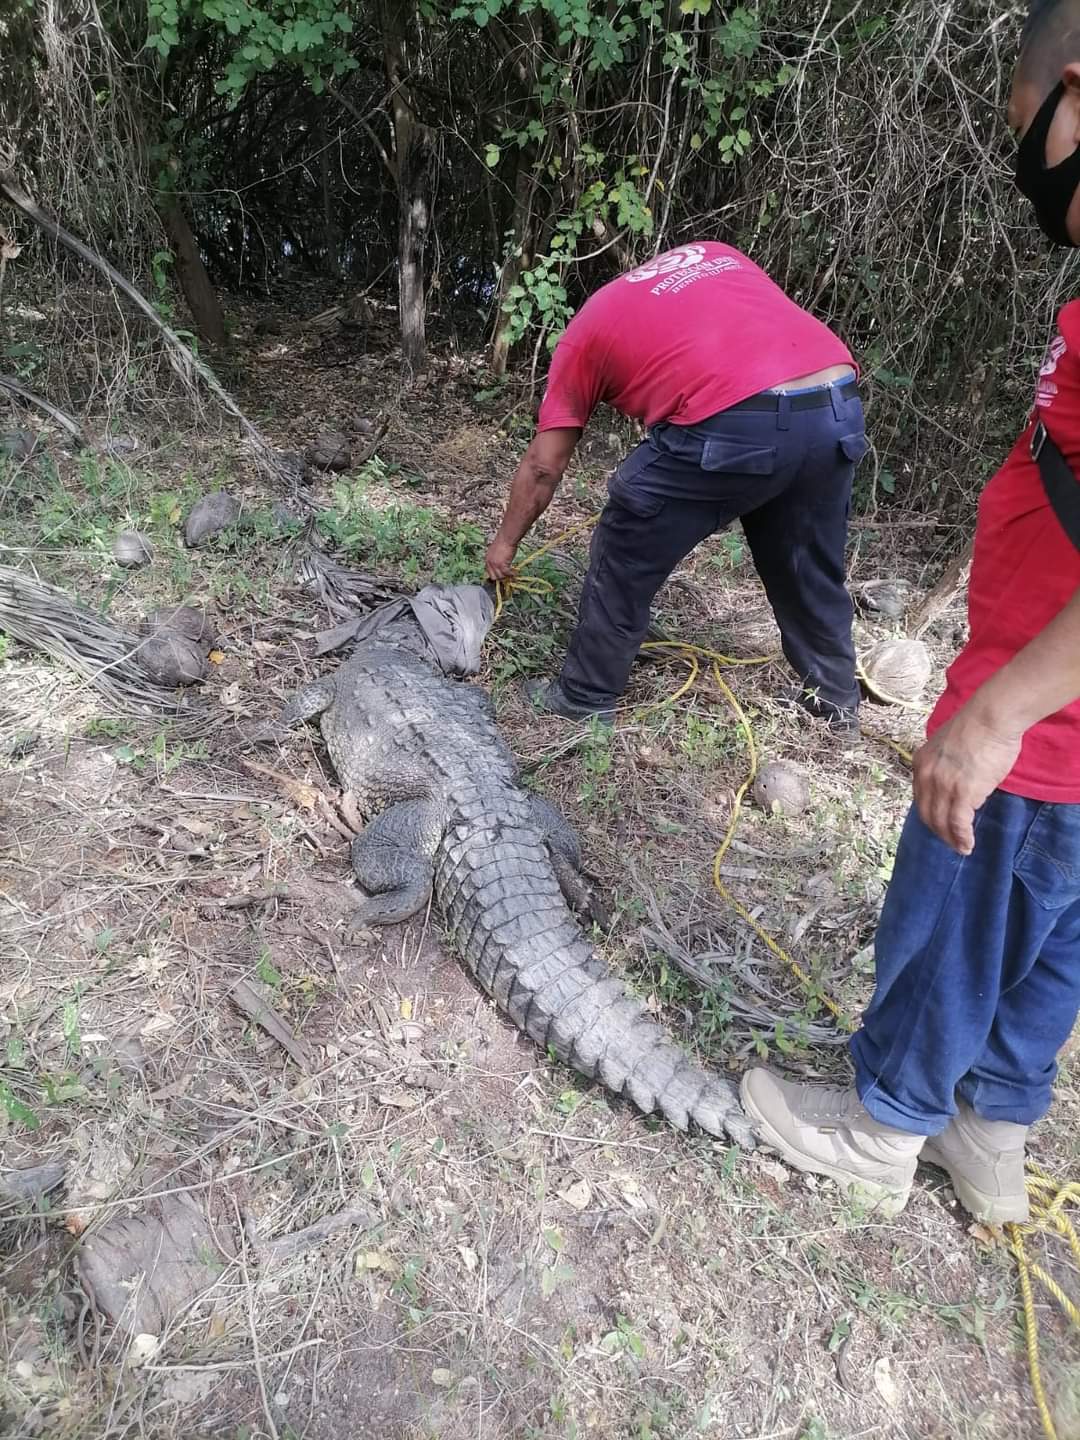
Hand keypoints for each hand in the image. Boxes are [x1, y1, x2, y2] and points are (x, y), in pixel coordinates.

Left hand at [485, 535, 516, 581]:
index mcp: (487, 559)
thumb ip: (495, 558)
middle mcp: (490, 563)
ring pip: (500, 577)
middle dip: (501, 578)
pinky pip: (507, 573)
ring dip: (507, 577)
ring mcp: (495, 565)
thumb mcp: (495, 551)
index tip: (501, 576)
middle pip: (494, 577)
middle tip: (507, 577)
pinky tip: (514, 573)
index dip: (496, 575)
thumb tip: (500, 563)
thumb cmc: (503, 541)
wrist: (506, 538)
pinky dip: (511, 574)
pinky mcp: (502, 565)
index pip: (489, 572)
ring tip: (512, 575)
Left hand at [912, 705, 1022, 854]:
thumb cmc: (978, 727)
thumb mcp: (948, 745)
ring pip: (941, 821)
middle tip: (950, 841)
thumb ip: (945, 764)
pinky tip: (968, 845)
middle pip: (927, 813)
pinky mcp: (963, 793)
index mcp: (921, 763)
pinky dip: (962, 837)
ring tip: (961, 848)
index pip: (920, 797)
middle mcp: (926, 776)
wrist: (991, 717)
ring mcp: (943, 786)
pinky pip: (959, 823)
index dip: (930, 814)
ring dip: (951, 839)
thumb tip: (955, 781)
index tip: (939, 824)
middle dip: (938, 831)